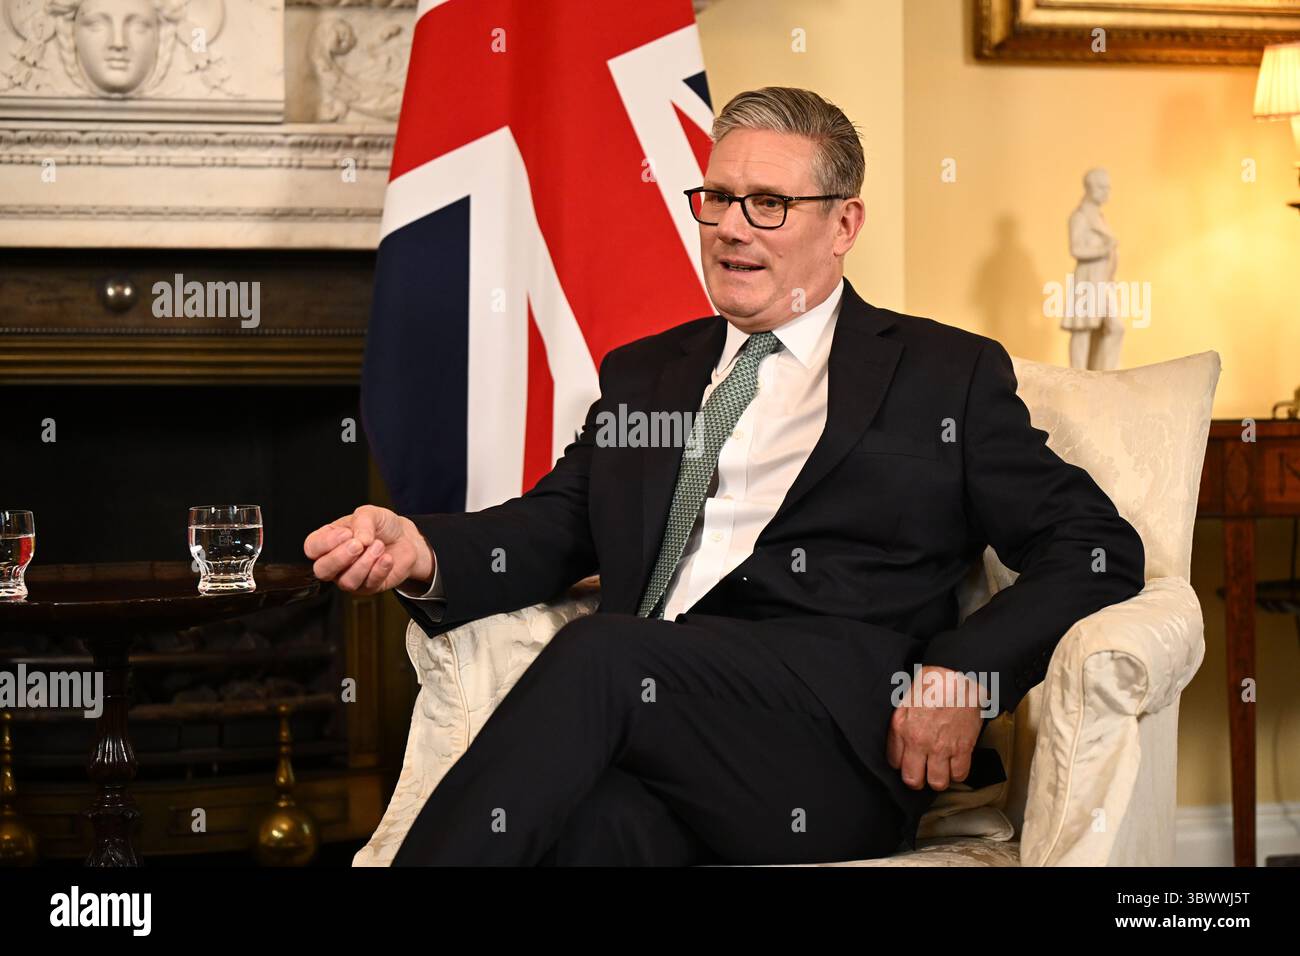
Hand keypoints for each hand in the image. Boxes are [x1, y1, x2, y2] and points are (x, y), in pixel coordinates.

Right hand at [303, 505, 432, 595]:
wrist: (406, 539)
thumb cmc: (382, 526)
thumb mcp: (371, 513)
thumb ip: (362, 521)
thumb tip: (360, 540)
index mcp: (328, 541)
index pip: (312, 548)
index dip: (326, 543)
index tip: (347, 532)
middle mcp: (335, 562)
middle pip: (322, 570)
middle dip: (340, 558)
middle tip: (359, 545)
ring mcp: (350, 577)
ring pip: (346, 581)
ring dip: (364, 563)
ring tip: (379, 546)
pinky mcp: (368, 587)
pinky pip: (368, 585)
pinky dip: (379, 569)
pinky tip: (387, 558)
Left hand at [886, 664, 983, 790]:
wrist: (958, 676)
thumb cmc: (931, 684)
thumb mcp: (904, 701)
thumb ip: (899, 724)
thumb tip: (897, 742)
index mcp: (901, 728)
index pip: (894, 762)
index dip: (902, 764)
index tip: (908, 761)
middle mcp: (918, 741)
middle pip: (913, 780)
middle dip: (917, 780)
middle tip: (923, 773)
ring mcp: (941, 746)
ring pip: (937, 783)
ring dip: (939, 779)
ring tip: (940, 769)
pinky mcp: (963, 748)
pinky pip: (959, 775)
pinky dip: (958, 773)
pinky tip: (955, 763)